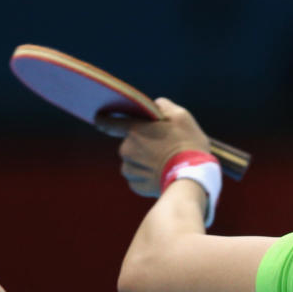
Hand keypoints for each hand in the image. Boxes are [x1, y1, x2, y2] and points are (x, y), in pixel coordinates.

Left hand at [96, 97, 210, 197]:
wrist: (193, 178)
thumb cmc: (188, 144)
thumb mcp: (181, 117)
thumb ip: (163, 106)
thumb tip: (154, 105)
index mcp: (134, 129)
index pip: (108, 122)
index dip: (104, 120)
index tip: (100, 119)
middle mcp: (127, 149)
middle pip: (128, 144)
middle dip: (141, 145)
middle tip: (162, 148)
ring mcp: (130, 169)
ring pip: (132, 162)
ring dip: (143, 162)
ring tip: (164, 164)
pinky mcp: (137, 186)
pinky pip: (137, 178)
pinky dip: (147, 176)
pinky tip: (161, 175)